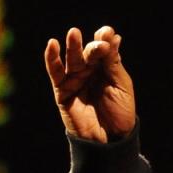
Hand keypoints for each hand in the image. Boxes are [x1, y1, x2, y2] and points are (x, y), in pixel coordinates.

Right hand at [44, 26, 135, 142]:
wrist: (110, 140)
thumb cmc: (120, 112)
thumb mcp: (121, 85)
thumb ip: (113, 63)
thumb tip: (114, 37)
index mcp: (106, 68)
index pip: (104, 49)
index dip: (105, 40)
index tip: (109, 33)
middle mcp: (90, 71)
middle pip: (89, 53)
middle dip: (93, 46)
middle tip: (100, 42)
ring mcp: (75, 80)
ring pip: (72, 59)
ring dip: (73, 46)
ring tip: (74, 33)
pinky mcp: (62, 91)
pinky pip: (55, 73)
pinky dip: (51, 59)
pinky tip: (52, 45)